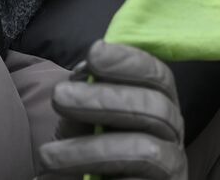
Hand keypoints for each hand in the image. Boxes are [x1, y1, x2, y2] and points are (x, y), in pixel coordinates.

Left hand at [39, 41, 186, 179]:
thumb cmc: (86, 157)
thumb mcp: (82, 121)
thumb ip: (88, 93)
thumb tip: (86, 69)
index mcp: (159, 106)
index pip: (158, 76)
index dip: (130, 61)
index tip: (95, 53)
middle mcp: (172, 133)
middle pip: (156, 107)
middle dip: (106, 98)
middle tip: (59, 96)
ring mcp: (171, 166)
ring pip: (144, 149)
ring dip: (91, 149)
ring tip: (47, 156)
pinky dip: (100, 178)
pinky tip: (69, 178)